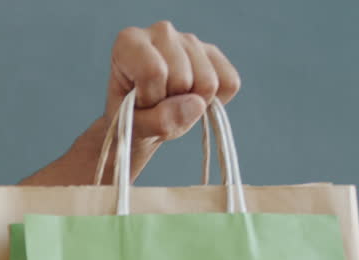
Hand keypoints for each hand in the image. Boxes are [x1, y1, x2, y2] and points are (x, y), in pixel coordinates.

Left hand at [107, 21, 240, 150]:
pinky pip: (229, 83)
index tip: (138, 102)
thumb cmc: (131, 118)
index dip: (150, 99)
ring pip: (208, 83)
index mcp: (129, 42)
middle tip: (156, 105)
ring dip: (191, 103)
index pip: (154, 72)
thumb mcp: (134, 127)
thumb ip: (159, 120)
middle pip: (182, 80)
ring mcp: (190, 40)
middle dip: (170, 104)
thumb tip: (197, 104)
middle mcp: (161, 32)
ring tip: (171, 101)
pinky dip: (214, 101)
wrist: (141, 120)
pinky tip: (191, 98)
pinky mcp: (213, 53)